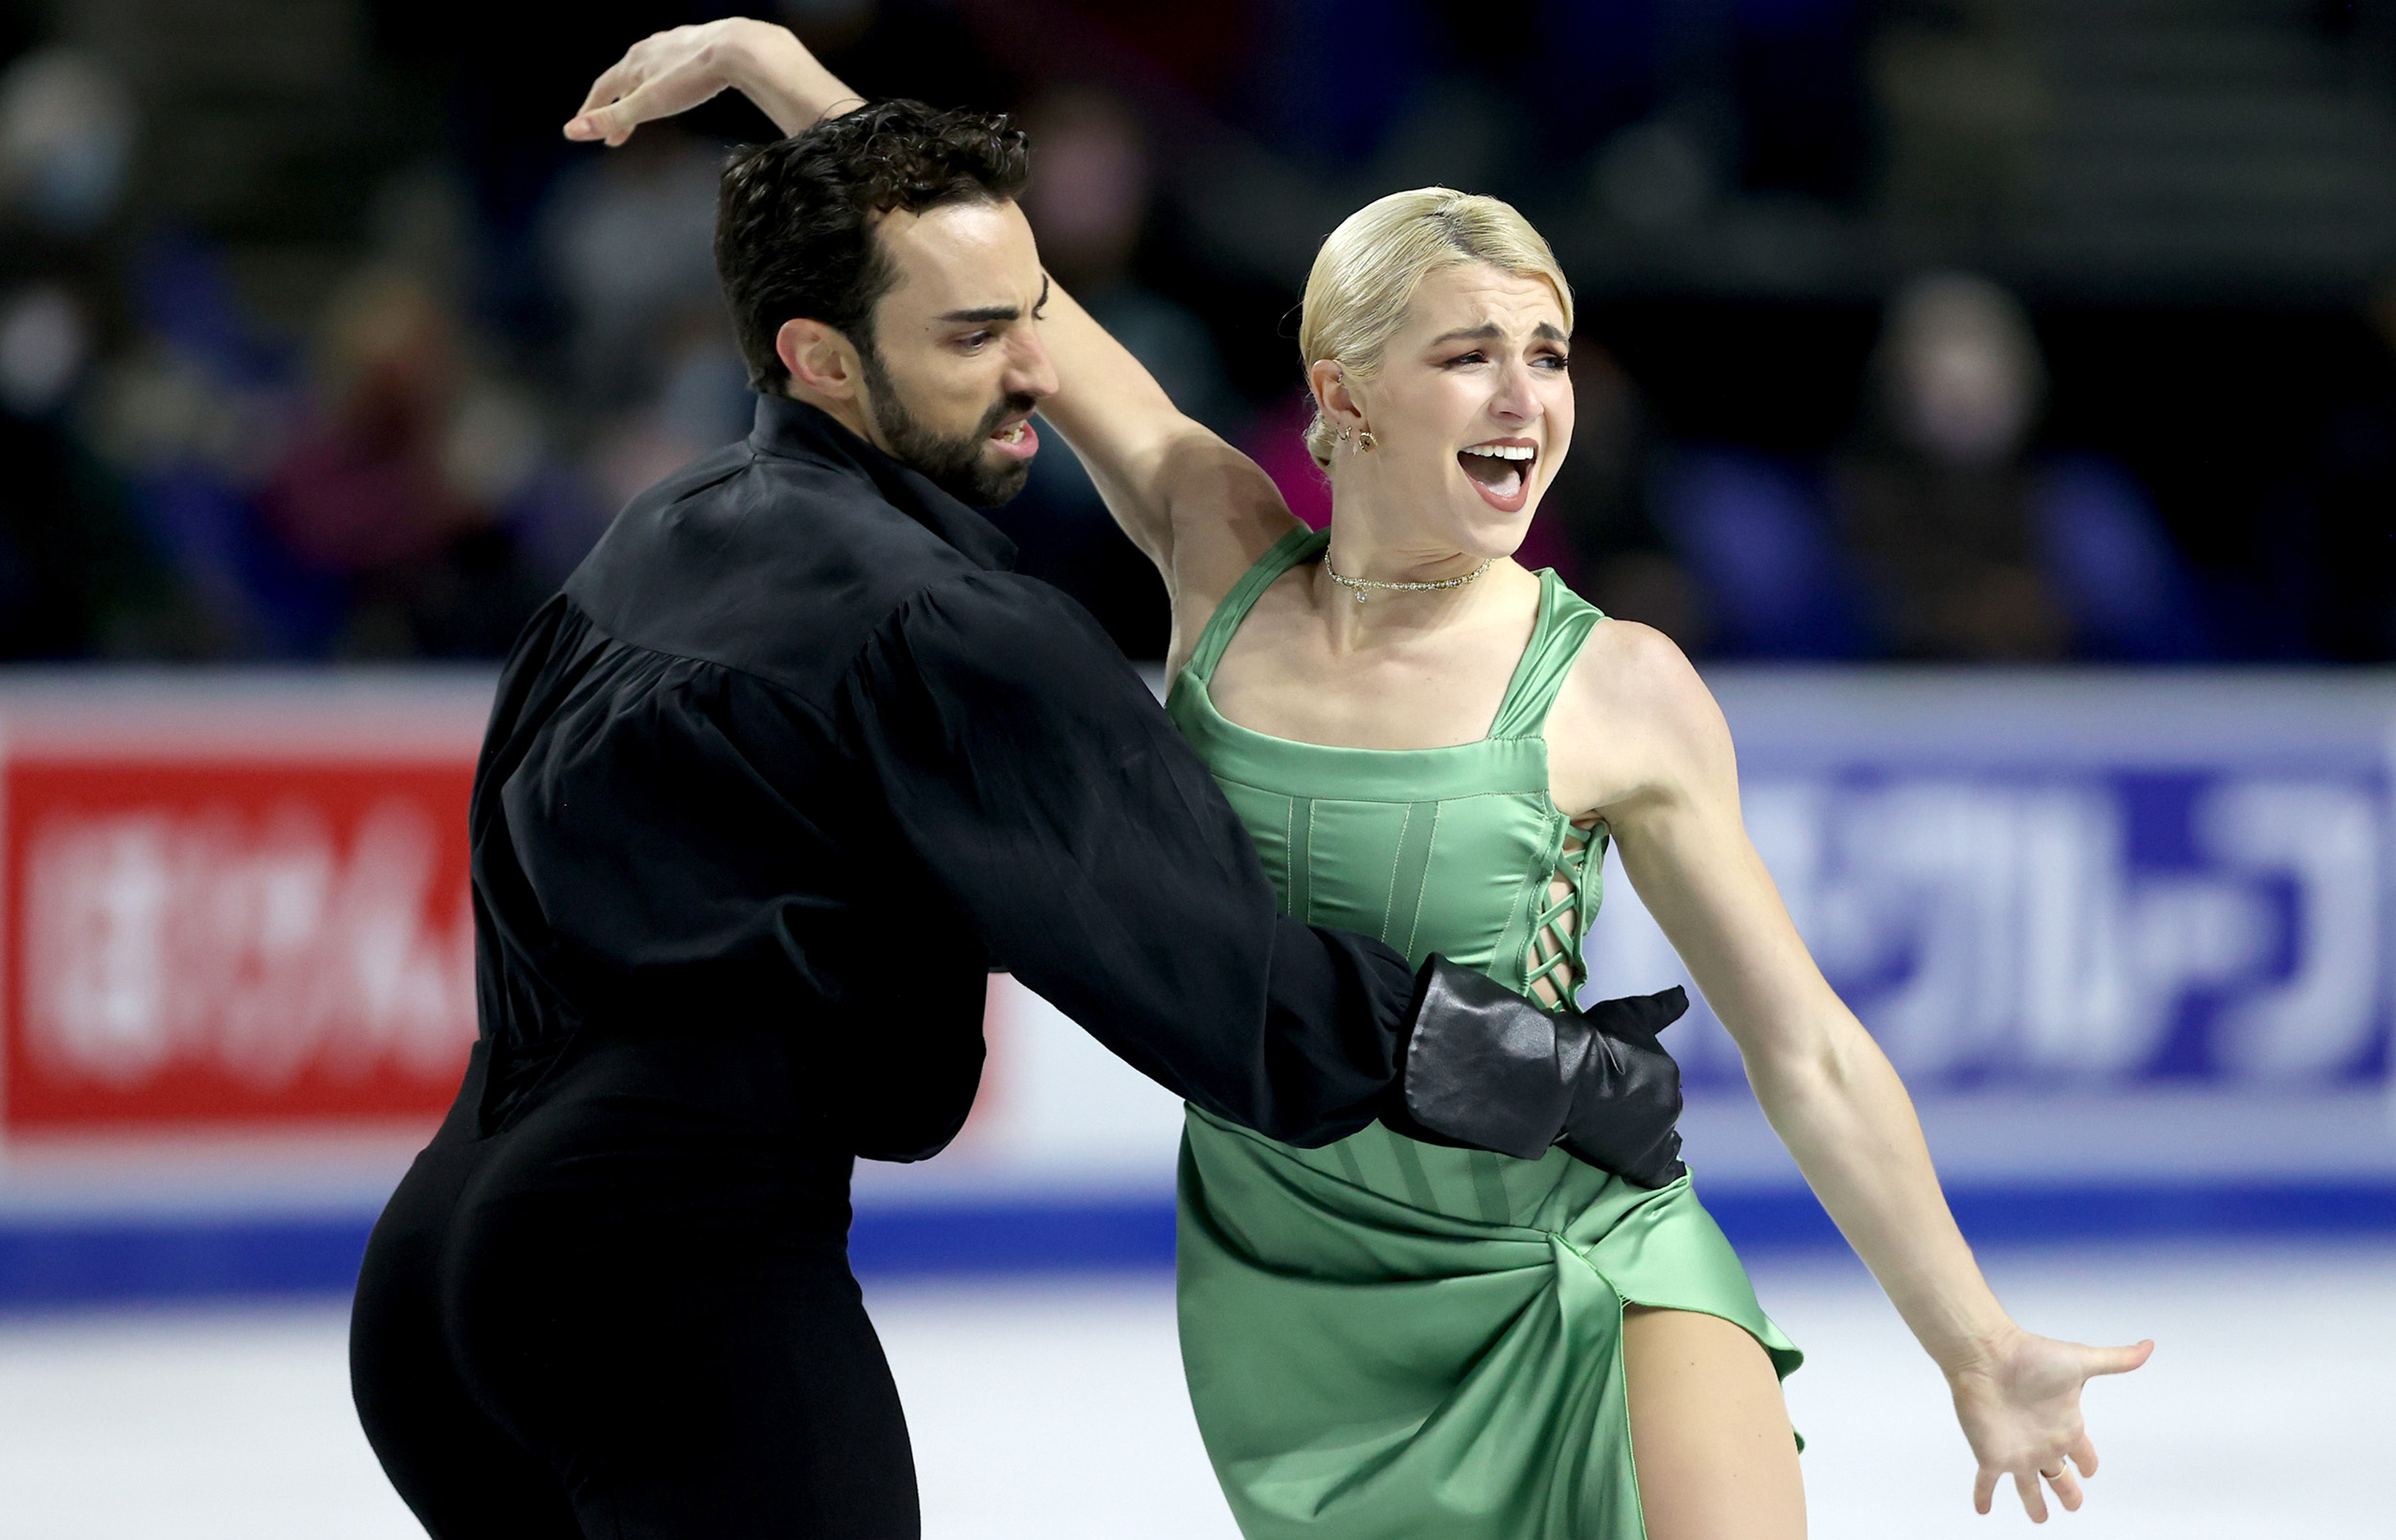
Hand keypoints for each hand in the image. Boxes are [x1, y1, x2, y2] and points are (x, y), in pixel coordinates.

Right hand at [563, 18, 850, 146]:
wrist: (738, 50)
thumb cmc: (693, 77)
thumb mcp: (649, 104)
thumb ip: (613, 118)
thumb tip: (572, 131)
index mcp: (634, 63)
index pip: (604, 88)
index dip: (593, 109)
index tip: (584, 126)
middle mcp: (649, 50)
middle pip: (625, 81)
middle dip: (618, 108)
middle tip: (616, 135)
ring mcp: (674, 45)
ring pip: (649, 71)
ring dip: (642, 93)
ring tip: (643, 109)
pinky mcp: (699, 45)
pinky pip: (673, 64)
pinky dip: (666, 80)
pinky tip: (677, 84)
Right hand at [1555, 987, 1687, 1186]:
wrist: (1563, 1075)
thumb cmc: (1594, 1039)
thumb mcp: (1630, 1013)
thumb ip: (1661, 1008)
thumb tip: (1683, 995)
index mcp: (1668, 1071)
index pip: (1659, 1079)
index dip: (1638, 1079)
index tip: (1617, 1078)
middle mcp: (1670, 1103)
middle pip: (1659, 1107)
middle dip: (1642, 1104)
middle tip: (1610, 1102)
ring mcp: (1657, 1134)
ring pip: (1657, 1135)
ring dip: (1643, 1132)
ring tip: (1615, 1129)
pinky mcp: (1641, 1160)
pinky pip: (1660, 1171)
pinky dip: (1657, 1169)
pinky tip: (1644, 1166)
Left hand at [1946, 1326, 2152, 1521]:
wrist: (1987, 1355)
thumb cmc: (2032, 1355)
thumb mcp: (2082, 1361)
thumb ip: (2116, 1360)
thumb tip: (2149, 1345)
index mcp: (2067, 1427)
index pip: (2085, 1455)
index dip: (2089, 1464)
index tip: (2091, 1471)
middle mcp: (2044, 1444)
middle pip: (2061, 1478)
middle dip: (2068, 1492)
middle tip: (2073, 1505)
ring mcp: (2017, 1453)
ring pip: (2029, 1489)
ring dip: (2034, 1504)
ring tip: (2039, 1518)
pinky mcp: (1991, 1455)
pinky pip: (1987, 1483)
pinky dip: (1983, 1496)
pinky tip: (1980, 1509)